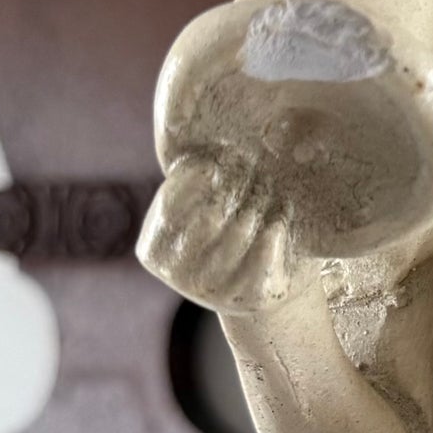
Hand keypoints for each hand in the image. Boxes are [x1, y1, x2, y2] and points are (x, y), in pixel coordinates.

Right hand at [138, 153, 308, 315]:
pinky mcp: (250, 298)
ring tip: (269, 189)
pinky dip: (272, 236)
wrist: (263, 286)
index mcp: (155, 249)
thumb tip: (203, 134)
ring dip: (257, 206)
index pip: (170, 205)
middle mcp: (178, 274)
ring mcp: (213, 290)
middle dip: (233, 188)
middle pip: (208, 217)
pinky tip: (277, 222)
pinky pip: (263, 260)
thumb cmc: (228, 230)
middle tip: (253, 170)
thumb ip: (196, 181)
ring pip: (238, 235)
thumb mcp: (203, 206)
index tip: (217, 164)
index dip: (195, 178)